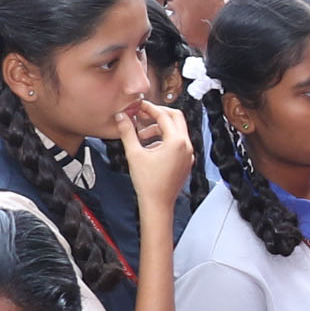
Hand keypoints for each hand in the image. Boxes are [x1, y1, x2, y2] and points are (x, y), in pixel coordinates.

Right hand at [117, 100, 196, 214]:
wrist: (157, 204)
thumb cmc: (148, 183)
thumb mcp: (134, 154)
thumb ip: (128, 132)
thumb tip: (121, 117)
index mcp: (176, 142)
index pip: (164, 115)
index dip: (149, 108)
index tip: (138, 106)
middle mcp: (186, 146)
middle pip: (176, 118)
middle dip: (158, 114)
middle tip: (143, 114)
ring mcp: (188, 154)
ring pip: (176, 130)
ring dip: (160, 128)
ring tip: (141, 136)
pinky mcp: (186, 161)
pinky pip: (177, 142)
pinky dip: (165, 139)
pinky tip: (150, 147)